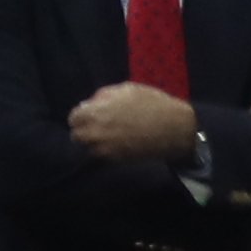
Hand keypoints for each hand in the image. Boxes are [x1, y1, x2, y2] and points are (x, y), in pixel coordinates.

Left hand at [71, 79, 201, 163]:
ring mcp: (107, 149)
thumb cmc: (152, 104)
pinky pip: (104, 157)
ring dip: (94, 142)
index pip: (73, 118)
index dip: (81, 115)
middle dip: (84, 129)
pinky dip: (106, 151)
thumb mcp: (126, 89)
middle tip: (96, 126)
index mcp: (95, 113)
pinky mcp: (119, 160)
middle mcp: (96, 133)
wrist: (177, 128)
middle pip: (77, 135)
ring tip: (107, 136)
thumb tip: (92, 104)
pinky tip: (117, 143)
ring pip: (88, 148)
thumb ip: (104, 96)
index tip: (90, 114)